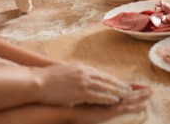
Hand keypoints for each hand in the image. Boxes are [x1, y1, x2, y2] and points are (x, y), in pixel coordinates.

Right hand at [33, 63, 151, 106]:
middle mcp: (84, 72)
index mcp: (81, 68)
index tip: (123, 83)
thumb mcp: (64, 72)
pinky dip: (108, 97)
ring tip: (129, 95)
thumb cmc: (47, 79)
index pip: (102, 74)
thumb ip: (75, 74)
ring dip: (118, 91)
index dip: (114, 80)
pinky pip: (98, 95)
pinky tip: (116, 100)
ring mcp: (83, 81)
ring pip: (105, 87)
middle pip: (107, 79)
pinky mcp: (79, 91)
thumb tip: (80, 77)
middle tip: (133, 89)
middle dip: (121, 84)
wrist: (36, 81)